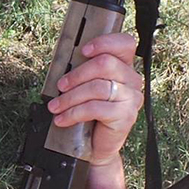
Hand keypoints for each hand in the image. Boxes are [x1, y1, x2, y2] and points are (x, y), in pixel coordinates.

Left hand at [47, 32, 143, 165]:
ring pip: (97, 87)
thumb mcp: (87, 88)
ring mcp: (131, 98)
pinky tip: (62, 119)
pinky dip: (74, 113)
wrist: (97, 146)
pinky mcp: (126, 116)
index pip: (125, 44)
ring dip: (70, 97)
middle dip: (77, 75)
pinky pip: (95, 108)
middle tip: (61, 86)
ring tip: (56, 106)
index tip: (83, 51)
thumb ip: (84, 72)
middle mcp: (132, 80)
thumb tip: (64, 64)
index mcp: (124, 67)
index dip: (104, 42)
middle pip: (105, 64)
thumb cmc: (91, 115)